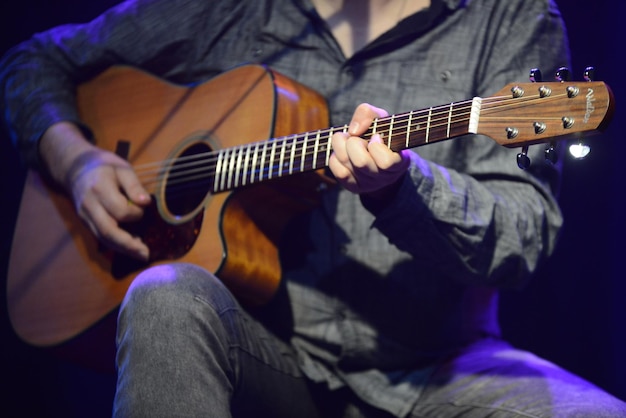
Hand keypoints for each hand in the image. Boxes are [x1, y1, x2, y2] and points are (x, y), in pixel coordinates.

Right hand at [40, 122, 150, 259]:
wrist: (74, 167)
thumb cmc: (103, 165)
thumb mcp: (122, 167)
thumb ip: (134, 185)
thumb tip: (145, 203)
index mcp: (100, 188)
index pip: (119, 210)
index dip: (135, 213)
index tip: (144, 208)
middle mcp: (90, 205)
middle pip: (108, 231)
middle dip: (128, 245)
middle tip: (146, 254)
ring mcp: (85, 215)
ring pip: (103, 238)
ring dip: (123, 249)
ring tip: (141, 254)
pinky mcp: (85, 221)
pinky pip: (100, 236)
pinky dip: (116, 244)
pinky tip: (130, 246)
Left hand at [328, 103, 410, 196]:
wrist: (377, 156)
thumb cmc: (381, 134)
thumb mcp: (379, 118)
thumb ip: (367, 113)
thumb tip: (354, 130)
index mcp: (398, 163)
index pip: (386, 162)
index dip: (376, 145)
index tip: (376, 137)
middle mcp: (384, 177)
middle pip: (361, 162)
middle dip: (354, 142)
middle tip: (358, 138)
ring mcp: (368, 184)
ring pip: (346, 163)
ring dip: (342, 145)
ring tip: (348, 141)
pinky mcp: (353, 186)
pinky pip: (337, 169)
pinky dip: (335, 156)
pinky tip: (343, 153)